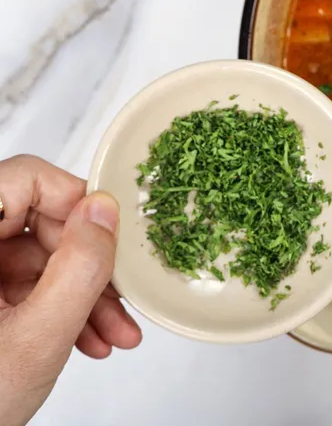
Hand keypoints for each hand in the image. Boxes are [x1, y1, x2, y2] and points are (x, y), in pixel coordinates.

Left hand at [0, 156, 141, 425]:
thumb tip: (105, 211)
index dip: (74, 200)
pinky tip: (88, 339)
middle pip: (38, 220)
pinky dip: (61, 309)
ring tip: (112, 333)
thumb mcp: (37, 337)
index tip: (110, 235)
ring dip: (84, 293)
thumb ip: (79, 267)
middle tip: (120, 297)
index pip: (25, 178)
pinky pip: (27, 286)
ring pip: (39, 258)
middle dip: (89, 263)